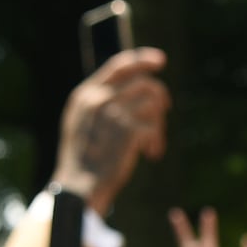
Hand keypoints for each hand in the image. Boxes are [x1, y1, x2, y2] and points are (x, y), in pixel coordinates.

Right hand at [53, 48, 169, 215]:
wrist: (80, 187)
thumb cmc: (85, 158)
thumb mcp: (83, 122)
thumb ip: (100, 102)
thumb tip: (134, 85)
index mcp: (85, 94)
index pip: (119, 65)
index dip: (142, 59)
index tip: (160, 60)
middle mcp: (98, 99)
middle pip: (144, 82)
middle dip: (159, 94)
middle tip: (166, 107)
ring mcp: (113, 114)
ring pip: (153, 104)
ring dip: (158, 124)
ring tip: (151, 143)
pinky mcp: (128, 131)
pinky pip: (154, 127)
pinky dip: (156, 141)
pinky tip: (150, 153)